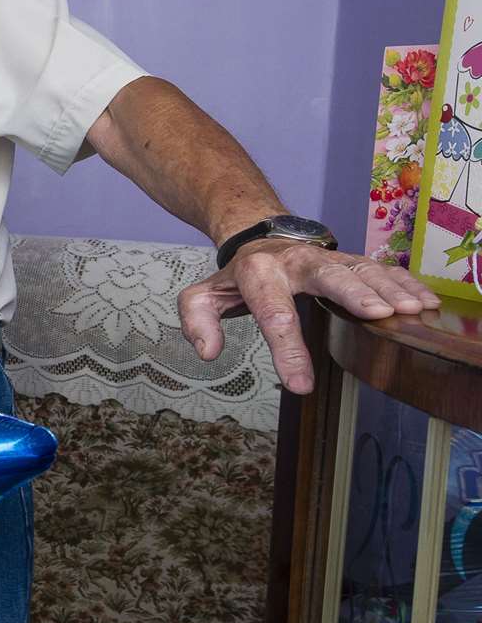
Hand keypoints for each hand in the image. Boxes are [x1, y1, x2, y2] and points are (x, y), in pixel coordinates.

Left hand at [177, 240, 440, 393]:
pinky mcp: (351, 260)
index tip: (301, 385)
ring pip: (360, 269)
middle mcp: (297, 261)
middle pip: (327, 276)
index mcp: (258, 273)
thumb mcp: (202, 295)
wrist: (260, 236)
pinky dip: (404, 283)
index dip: (287, 350)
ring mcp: (328, 258)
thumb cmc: (237, 277)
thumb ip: (197, 320)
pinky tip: (424, 300)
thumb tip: (207, 350)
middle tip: (378, 315)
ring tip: (411, 310)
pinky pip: (380, 269)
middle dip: (352, 293)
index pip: (273, 313)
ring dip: (388, 288)